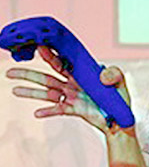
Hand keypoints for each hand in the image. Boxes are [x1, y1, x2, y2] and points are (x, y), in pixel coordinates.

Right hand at [6, 44, 131, 134]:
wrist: (120, 119)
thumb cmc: (119, 98)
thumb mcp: (120, 82)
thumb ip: (114, 74)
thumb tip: (102, 75)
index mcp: (80, 73)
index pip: (61, 61)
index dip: (49, 54)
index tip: (36, 46)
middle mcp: (72, 84)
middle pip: (46, 76)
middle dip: (28, 73)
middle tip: (10, 70)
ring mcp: (71, 97)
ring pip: (47, 93)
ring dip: (31, 92)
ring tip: (14, 90)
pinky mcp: (73, 110)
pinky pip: (58, 110)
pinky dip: (48, 111)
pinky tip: (37, 113)